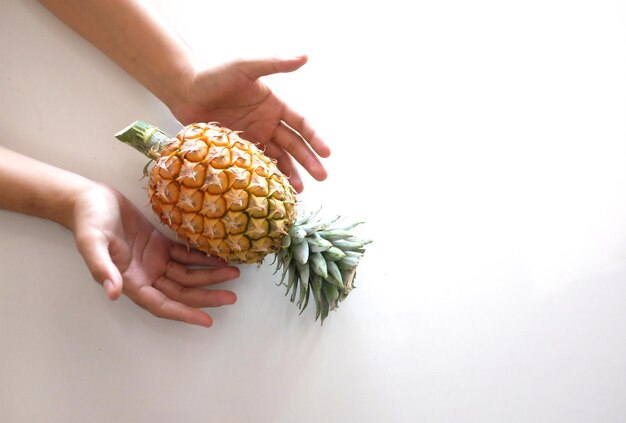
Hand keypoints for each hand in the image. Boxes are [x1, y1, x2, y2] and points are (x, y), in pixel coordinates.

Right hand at [72, 183, 239, 326]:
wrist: (88, 199)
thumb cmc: (88, 221)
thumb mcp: (91, 243)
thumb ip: (101, 268)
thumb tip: (113, 293)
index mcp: (130, 281)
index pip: (162, 304)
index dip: (184, 313)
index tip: (207, 320)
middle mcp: (146, 275)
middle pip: (181, 292)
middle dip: (206, 296)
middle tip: (232, 297)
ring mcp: (154, 260)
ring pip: (186, 274)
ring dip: (209, 276)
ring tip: (234, 273)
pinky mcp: (159, 244)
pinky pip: (184, 255)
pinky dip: (201, 258)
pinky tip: (219, 257)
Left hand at [170, 55, 330, 192]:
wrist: (183, 90)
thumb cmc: (214, 76)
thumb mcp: (246, 68)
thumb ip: (274, 64)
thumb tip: (305, 57)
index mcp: (274, 105)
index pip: (301, 124)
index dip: (315, 138)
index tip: (327, 153)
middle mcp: (267, 123)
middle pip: (293, 145)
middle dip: (309, 161)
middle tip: (322, 178)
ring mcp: (252, 138)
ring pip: (277, 158)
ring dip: (290, 173)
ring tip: (300, 192)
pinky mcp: (237, 150)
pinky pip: (255, 165)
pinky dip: (266, 177)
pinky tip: (273, 190)